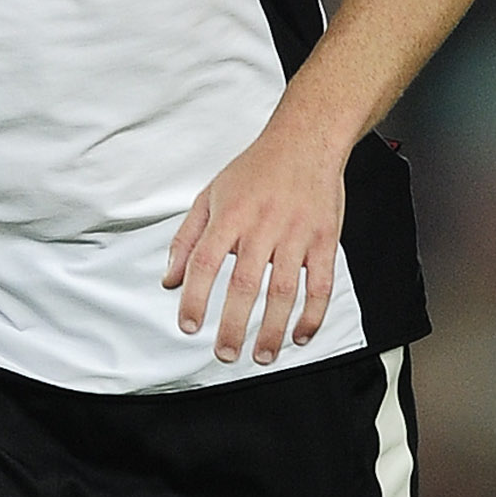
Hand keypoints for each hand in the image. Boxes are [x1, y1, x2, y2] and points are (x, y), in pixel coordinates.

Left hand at [164, 122, 343, 365]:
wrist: (305, 141)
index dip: (194, 297)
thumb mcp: (209, 196)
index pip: (205, 261)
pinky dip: (312, 314)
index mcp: (229, 214)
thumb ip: (186, 239)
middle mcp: (262, 225)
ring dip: (273, 329)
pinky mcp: (324, 240)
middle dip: (234, 325)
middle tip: (225, 353)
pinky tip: (300, 334)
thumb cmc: (257, 169)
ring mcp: (296, 234)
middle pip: (244, 283)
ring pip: (284, 290)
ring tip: (262, 355)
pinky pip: (321, 284)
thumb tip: (170, 280)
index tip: (189, 325)